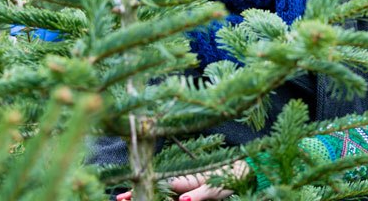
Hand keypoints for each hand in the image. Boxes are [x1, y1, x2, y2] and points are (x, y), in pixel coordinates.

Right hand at [115, 160, 247, 200]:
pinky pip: (175, 191)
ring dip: (148, 193)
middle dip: (139, 191)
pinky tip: (154, 194)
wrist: (247, 170)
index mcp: (187, 179)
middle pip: (157, 187)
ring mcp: (189, 184)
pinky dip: (163, 193)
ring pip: (164, 191)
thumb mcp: (216, 188)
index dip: (141, 190)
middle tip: (120, 198)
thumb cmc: (233, 177)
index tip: (124, 196)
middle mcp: (185, 181)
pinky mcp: (196, 189)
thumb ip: (198, 195)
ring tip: (129, 197)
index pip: (159, 186)